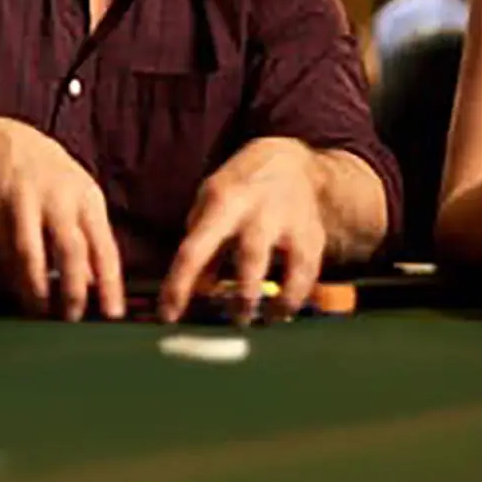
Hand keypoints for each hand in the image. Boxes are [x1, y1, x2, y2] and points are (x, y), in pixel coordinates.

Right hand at [0, 118, 123, 321]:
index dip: (110, 284)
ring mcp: (27, 199)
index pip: (104, 247)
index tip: (113, 315)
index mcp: (88, 200)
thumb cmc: (53, 181)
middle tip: (73, 318)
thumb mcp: (79, 203)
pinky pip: (5, 246)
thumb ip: (90, 242)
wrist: (7, 143)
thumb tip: (99, 286)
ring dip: (36, 285)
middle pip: (71, 249)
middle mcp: (61, 198)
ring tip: (40, 310)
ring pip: (32, 250)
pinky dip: (12, 272)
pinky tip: (19, 290)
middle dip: (73, 288)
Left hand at [159, 138, 325, 324]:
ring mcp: (291, 223)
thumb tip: (196, 291)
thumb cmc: (238, 189)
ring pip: (293, 267)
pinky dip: (298, 296)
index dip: (179, 285)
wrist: (288, 161)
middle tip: (235, 320)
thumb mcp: (210, 205)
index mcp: (223, 203)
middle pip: (251, 258)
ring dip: (281, 300)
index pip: (195, 250)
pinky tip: (284, 308)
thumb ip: (202, 246)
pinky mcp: (313, 235)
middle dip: (244, 296)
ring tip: (268, 318)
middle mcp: (259, 213)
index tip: (168, 316)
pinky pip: (310, 272)